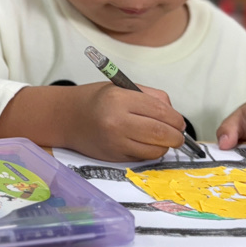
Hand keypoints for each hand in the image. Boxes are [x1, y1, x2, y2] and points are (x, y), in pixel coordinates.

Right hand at [0, 82, 188, 161]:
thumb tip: (175, 117)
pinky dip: (150, 152)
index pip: (161, 112)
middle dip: (176, 136)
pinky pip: (143, 158)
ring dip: (164, 146)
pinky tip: (144, 143)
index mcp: (120, 99)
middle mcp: (117, 121)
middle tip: (178, 134)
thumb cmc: (97, 100)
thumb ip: (151, 97)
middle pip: (161, 134)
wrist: (67, 117)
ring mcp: (115, 141)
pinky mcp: (114, 156)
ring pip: (155, 150)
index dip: (176, 119)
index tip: (179, 122)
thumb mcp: (122, 88)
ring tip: (160, 138)